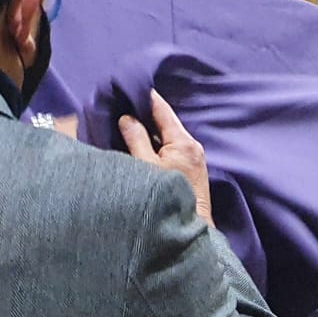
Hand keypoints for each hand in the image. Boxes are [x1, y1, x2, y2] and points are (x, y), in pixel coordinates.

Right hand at [119, 92, 210, 225]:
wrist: (190, 229)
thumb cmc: (168, 198)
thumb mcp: (146, 166)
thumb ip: (136, 140)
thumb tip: (128, 118)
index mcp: (183, 141)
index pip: (162, 109)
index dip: (145, 97)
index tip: (130, 87)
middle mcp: (192, 146)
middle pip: (165, 122)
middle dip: (145, 114)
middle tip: (123, 105)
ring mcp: (193, 158)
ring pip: (167, 136)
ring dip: (150, 131)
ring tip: (128, 122)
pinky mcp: (191, 170)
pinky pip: (171, 149)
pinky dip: (156, 144)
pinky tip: (141, 145)